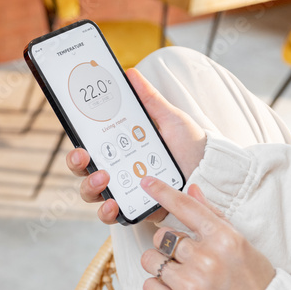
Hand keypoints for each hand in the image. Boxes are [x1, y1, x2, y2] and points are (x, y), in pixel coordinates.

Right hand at [65, 68, 207, 223]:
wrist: (214, 175)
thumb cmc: (192, 148)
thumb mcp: (171, 119)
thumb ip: (150, 99)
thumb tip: (130, 74)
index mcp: (121, 149)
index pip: (90, 147)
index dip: (77, 145)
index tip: (77, 138)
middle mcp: (118, 171)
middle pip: (84, 171)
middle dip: (76, 164)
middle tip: (83, 157)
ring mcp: (125, 192)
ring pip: (92, 194)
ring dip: (90, 187)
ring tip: (103, 177)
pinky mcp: (136, 210)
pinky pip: (112, 216)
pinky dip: (107, 212)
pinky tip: (113, 204)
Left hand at [139, 178, 274, 289]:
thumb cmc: (255, 286)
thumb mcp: (243, 247)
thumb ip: (214, 217)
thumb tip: (191, 190)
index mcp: (227, 240)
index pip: (186, 208)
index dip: (162, 192)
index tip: (146, 182)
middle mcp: (207, 260)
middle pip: (162, 236)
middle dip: (168, 245)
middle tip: (188, 260)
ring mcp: (191, 285)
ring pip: (150, 260)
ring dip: (160, 266)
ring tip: (182, 278)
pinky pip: (149, 285)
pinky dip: (158, 288)